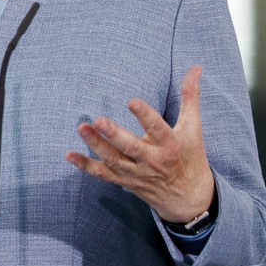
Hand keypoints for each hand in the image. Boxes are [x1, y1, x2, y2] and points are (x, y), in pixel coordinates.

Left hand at [66, 64, 214, 223]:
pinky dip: (86, 166)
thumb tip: (196, 68)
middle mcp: (153, 161)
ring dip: (96, 146)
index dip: (145, 116)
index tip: (132, 101)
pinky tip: (69, 155)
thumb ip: (190, 97)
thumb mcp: (193, 127)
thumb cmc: (191, 156)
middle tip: (98, 120)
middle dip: (115, 135)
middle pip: (132, 148)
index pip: (158, 129)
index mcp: (170, 145)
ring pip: (114, 161)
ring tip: (82, 128)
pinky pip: (103, 175)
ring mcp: (137, 173)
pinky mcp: (125, 181)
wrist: (189, 198)